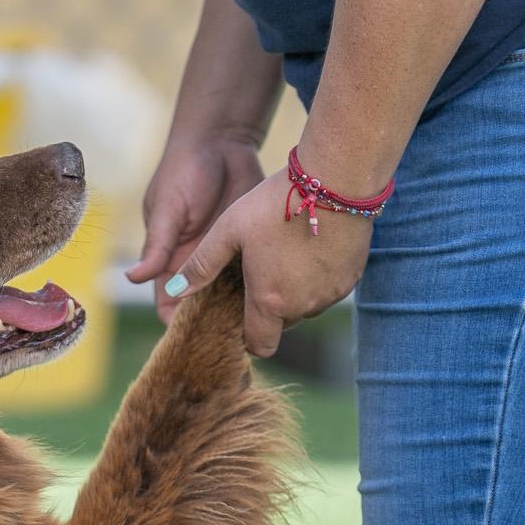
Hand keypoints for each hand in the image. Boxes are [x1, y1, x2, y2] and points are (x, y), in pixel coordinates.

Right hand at [129, 133, 264, 323]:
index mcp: (170, 260)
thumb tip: (130, 278)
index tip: (196, 342)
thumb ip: (156, 247)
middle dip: (215, 324)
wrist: (222, 139)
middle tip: (234, 342)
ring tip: (258, 328)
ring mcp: (225, 255)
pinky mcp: (250, 243)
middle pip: (203, 306)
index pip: (171, 304)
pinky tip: (277, 301)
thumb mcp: (169, 211)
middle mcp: (197, 263)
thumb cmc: (185, 171)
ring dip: (242, 309)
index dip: (180, 325)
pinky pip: (256, 274)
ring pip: (232, 294)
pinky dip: (263, 287)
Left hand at [165, 166, 372, 356]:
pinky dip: (316, 280)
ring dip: (293, 294)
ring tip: (282, 256)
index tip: (240, 313)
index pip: (258, 345)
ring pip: (306, 308)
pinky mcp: (352, 278)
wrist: (338, 179)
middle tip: (258, 273)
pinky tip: (306, 249)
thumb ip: (200, 266)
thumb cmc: (276, 203)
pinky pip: (328, 291)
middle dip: (268, 309)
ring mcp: (331, 294)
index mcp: (269, 302)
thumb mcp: (228, 230)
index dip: (247, 336)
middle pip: (280, 325)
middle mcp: (303, 306)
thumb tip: (172, 294)